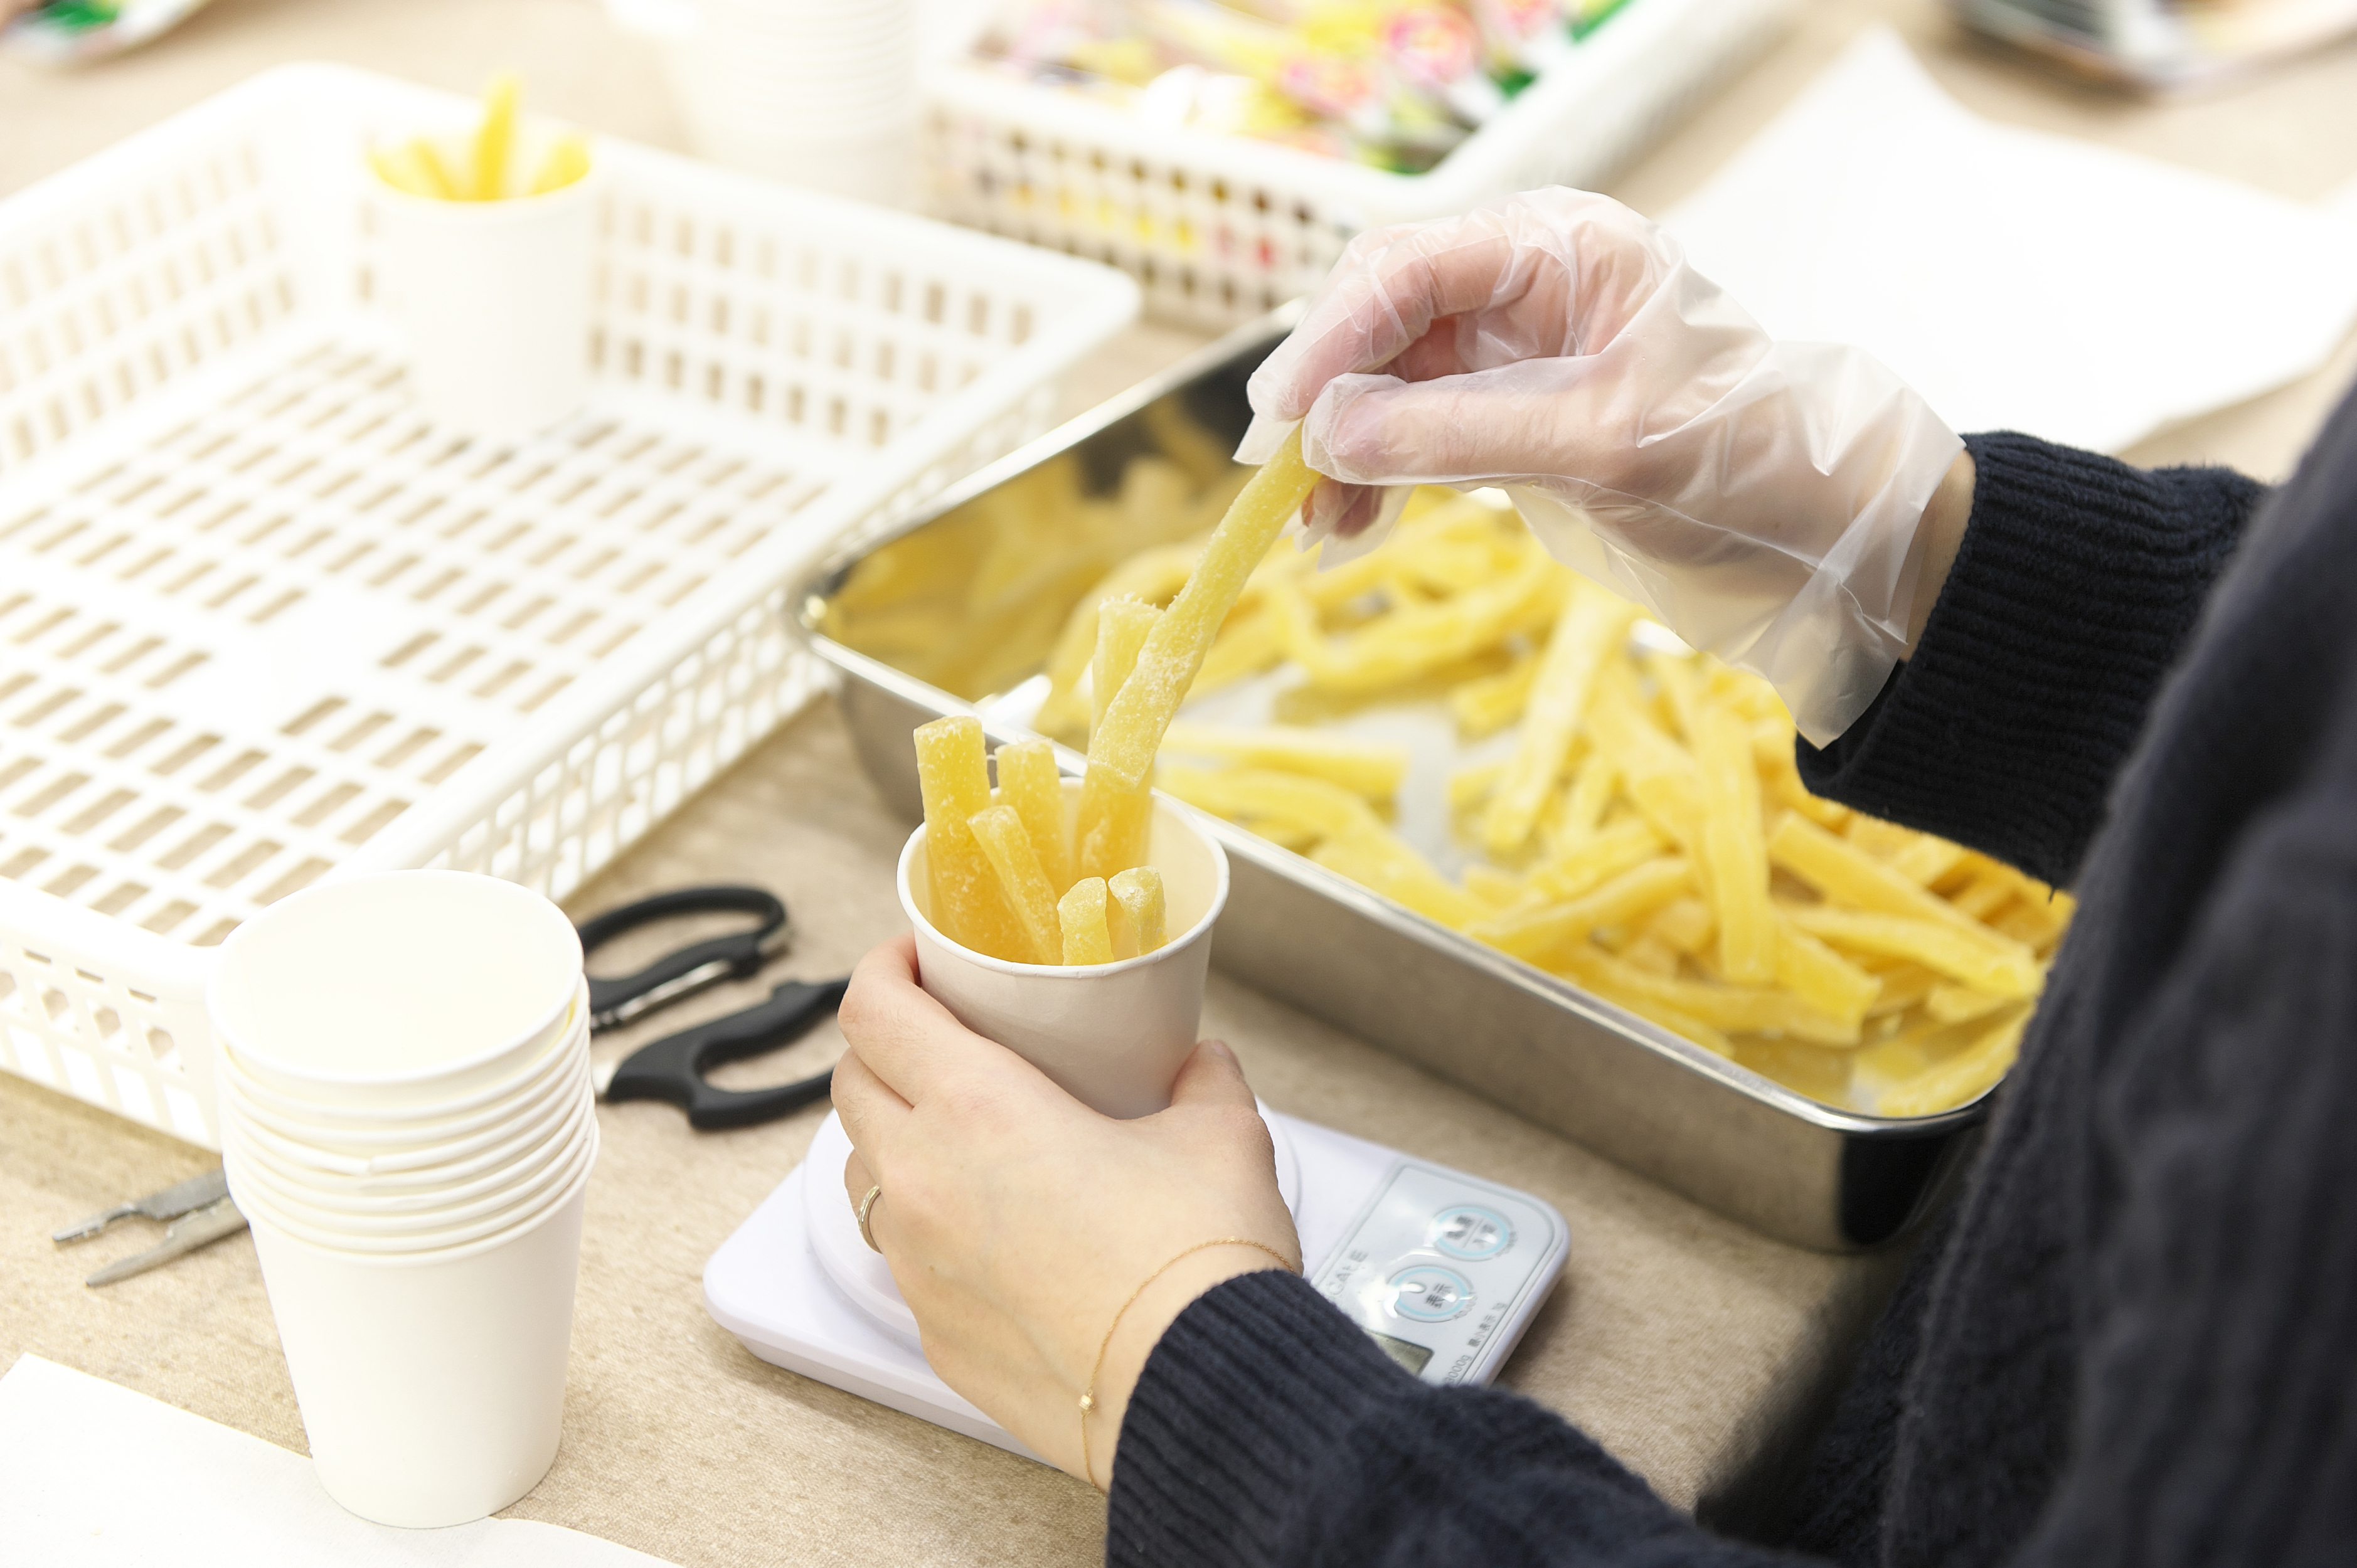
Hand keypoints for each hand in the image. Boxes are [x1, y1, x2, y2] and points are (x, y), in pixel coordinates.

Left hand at [832, 935, 1298, 1487]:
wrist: (1204, 1391)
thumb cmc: (1198, 1265)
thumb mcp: (1220, 1135)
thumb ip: (1201, 1080)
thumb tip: (1201, 1062)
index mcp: (978, 1109)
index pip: (874, 1012)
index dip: (882, 969)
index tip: (912, 959)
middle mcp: (926, 1183)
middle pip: (851, 1086)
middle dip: (884, 1049)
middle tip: (941, 1038)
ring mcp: (920, 1268)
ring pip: (864, 1178)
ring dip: (894, 1143)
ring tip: (960, 1138)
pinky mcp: (936, 1337)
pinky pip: (905, 1265)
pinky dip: (931, 1234)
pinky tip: (996, 1236)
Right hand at [1239, 187, 1965, 744]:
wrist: (1818, 536)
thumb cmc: (1742, 462)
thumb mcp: (1602, 445)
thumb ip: (1461, 433)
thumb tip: (1330, 435)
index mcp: (1561, 249)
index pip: (1411, 266)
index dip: (1334, 335)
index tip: (1282, 412)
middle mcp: (1524, 285)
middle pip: (1381, 318)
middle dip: (1327, 395)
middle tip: (1282, 475)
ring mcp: (1510, 354)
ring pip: (1383, 383)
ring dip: (1342, 451)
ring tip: (1320, 527)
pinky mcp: (1504, 418)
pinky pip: (1409, 435)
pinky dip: (1373, 479)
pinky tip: (1351, 530)